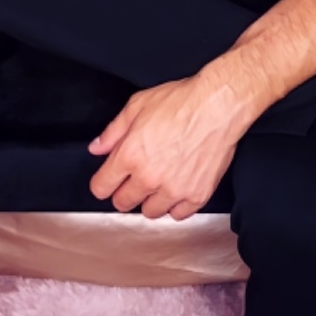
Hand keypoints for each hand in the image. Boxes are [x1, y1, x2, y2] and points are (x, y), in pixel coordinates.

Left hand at [88, 76, 244, 220]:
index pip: (101, 188)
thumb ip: (114, 131)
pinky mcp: (197, 195)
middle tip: (134, 179)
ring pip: (150, 212)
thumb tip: (97, 148)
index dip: (102, 183)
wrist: (218, 106)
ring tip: (158, 183)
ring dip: (150, 200)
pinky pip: (178, 215)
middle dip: (124, 192)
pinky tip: (176, 189)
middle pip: (123, 203)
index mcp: (130, 155)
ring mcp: (174, 189)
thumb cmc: (181, 101)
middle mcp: (149, 177)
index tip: (108, 180)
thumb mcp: (138, 106)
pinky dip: (175, 205)